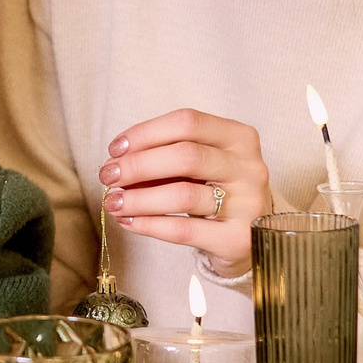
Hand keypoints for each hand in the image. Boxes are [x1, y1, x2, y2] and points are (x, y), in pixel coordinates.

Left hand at [99, 108, 273, 273]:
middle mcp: (249, 168)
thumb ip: (166, 158)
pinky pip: (184, 230)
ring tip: (112, 201)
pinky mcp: (237, 240)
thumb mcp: (200, 167)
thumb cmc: (217, 191)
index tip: (116, 149)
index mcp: (240, 138)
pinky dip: (149, 224)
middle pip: (186, 156)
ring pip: (183, 195)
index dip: (146, 133)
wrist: (254, 237)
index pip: (188, 122)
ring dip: (138, 198)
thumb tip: (117, 163)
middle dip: (138, 165)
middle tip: (108, 175)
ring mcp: (248, 205)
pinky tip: (128, 221)